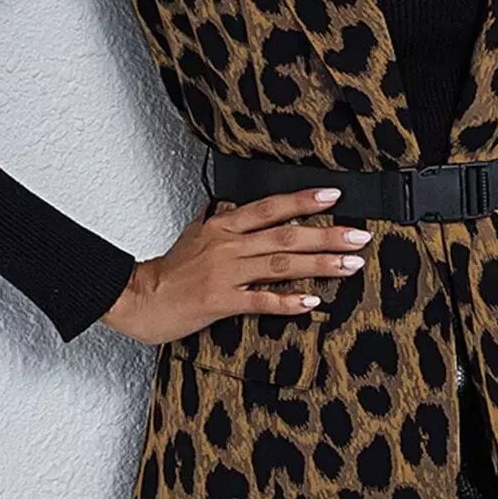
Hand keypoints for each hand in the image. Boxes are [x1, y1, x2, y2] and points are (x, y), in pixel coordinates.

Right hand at [99, 186, 373, 344]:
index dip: (303, 200)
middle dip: (327, 235)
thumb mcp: (194, 234)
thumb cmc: (168, 271)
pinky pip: (260, 301)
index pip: (270, 207)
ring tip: (349, 265)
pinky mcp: (220, 302)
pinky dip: (287, 301)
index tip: (334, 196)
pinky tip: (311, 301)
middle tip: (359, 236)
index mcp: (223, 226)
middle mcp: (228, 246)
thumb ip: (220, 221)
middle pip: (286, 235)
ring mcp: (225, 274)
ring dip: (319, 264)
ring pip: (280, 265)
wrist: (138, 298)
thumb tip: (232, 206)